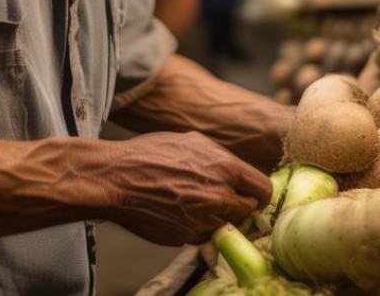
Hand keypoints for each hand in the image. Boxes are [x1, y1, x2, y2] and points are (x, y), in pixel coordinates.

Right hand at [105, 132, 271, 245]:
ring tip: (197, 204)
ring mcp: (203, 220)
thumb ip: (222, 159)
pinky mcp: (186, 237)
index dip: (260, 193)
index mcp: (227, 168)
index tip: (254, 195)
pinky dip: (198, 227)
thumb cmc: (151, 154)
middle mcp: (220, 196)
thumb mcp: (194, 142)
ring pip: (227, 225)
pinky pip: (203, 235)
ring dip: (219, 218)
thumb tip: (239, 171)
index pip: (263, 189)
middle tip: (225, 200)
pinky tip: (181, 213)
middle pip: (248, 211)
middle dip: (240, 206)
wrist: (116, 178)